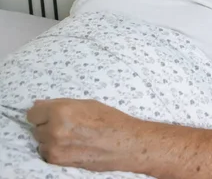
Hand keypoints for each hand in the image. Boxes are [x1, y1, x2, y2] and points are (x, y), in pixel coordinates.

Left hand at [27, 98, 143, 171]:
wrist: (126, 143)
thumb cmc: (111, 120)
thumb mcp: (87, 104)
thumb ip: (61, 104)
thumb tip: (39, 105)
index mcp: (61, 110)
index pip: (32, 113)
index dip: (42, 113)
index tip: (49, 114)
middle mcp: (54, 129)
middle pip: (36, 128)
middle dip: (48, 126)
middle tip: (68, 125)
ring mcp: (55, 147)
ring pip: (41, 141)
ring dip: (51, 139)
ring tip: (72, 137)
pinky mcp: (58, 160)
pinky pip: (47, 153)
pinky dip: (56, 150)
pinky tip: (73, 146)